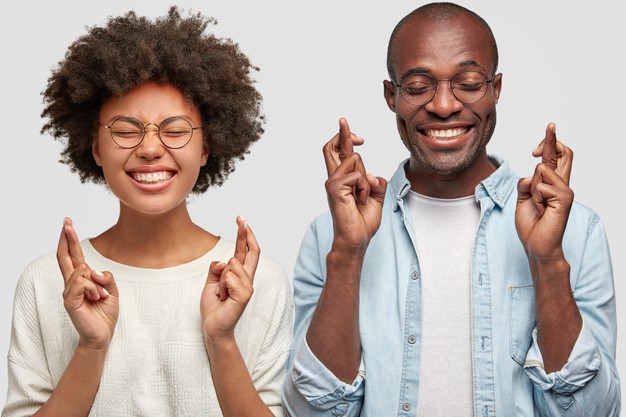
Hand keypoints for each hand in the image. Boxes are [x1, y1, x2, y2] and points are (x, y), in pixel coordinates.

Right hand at [57, 218, 118, 349]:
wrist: (102, 334)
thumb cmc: (105, 312)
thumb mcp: (112, 290)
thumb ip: (106, 277)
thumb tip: (94, 271)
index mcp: (81, 280)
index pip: (73, 256)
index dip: (69, 240)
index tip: (68, 224)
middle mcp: (72, 283)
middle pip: (65, 256)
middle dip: (67, 238)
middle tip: (67, 221)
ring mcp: (69, 292)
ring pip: (82, 271)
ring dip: (97, 282)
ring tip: (101, 296)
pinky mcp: (69, 301)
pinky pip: (82, 283)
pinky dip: (94, 288)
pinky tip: (97, 298)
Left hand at [201, 216, 259, 343]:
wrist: (213, 327)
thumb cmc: (214, 306)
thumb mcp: (211, 282)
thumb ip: (216, 269)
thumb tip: (223, 261)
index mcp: (240, 275)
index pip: (245, 252)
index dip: (245, 236)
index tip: (241, 220)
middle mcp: (247, 279)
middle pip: (250, 252)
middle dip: (245, 234)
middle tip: (241, 218)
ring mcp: (247, 287)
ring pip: (232, 265)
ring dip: (220, 277)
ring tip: (220, 292)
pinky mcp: (244, 296)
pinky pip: (229, 277)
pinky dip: (221, 285)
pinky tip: (223, 296)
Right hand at [323, 118, 386, 252]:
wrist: (356, 239)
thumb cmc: (363, 221)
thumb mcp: (376, 197)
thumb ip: (376, 182)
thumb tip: (372, 173)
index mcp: (343, 179)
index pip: (340, 153)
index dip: (346, 138)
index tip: (359, 137)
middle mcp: (334, 178)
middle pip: (331, 147)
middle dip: (342, 132)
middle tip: (344, 120)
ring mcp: (332, 182)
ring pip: (354, 159)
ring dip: (366, 177)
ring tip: (363, 196)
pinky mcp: (334, 188)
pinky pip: (357, 175)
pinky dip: (365, 188)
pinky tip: (360, 201)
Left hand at [515, 123, 573, 259]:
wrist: (536, 245)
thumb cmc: (531, 224)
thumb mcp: (523, 198)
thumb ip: (526, 183)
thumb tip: (532, 172)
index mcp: (552, 184)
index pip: (556, 157)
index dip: (550, 142)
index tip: (546, 131)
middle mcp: (562, 184)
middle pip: (564, 153)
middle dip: (553, 138)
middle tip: (550, 124)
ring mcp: (565, 191)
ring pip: (542, 170)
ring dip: (532, 187)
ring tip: (537, 204)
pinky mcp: (565, 198)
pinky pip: (542, 185)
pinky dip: (535, 196)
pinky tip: (541, 209)